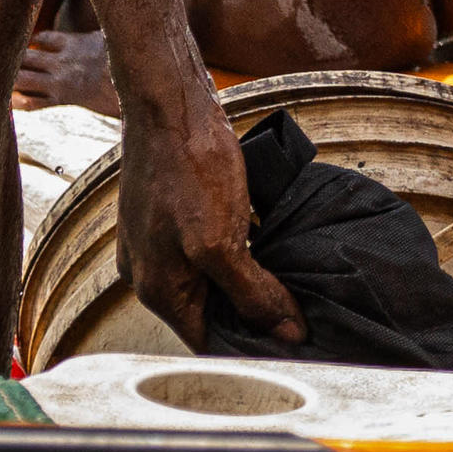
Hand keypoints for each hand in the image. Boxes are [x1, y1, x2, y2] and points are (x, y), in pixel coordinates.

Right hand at [118, 83, 299, 348]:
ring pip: (211, 281)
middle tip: (300, 312)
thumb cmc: (188, 168)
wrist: (169, 105)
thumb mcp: (221, 242)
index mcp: (157, 290)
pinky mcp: (174, 217)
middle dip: (251, 315)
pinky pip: (208, 252)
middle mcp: (151, 273)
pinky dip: (238, 254)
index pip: (207, 342)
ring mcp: (160, 243)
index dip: (250, 346)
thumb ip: (252, 292)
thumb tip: (286, 335)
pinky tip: (269, 245)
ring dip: (247, 283)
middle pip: (209, 313)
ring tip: (291, 283)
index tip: (292, 342)